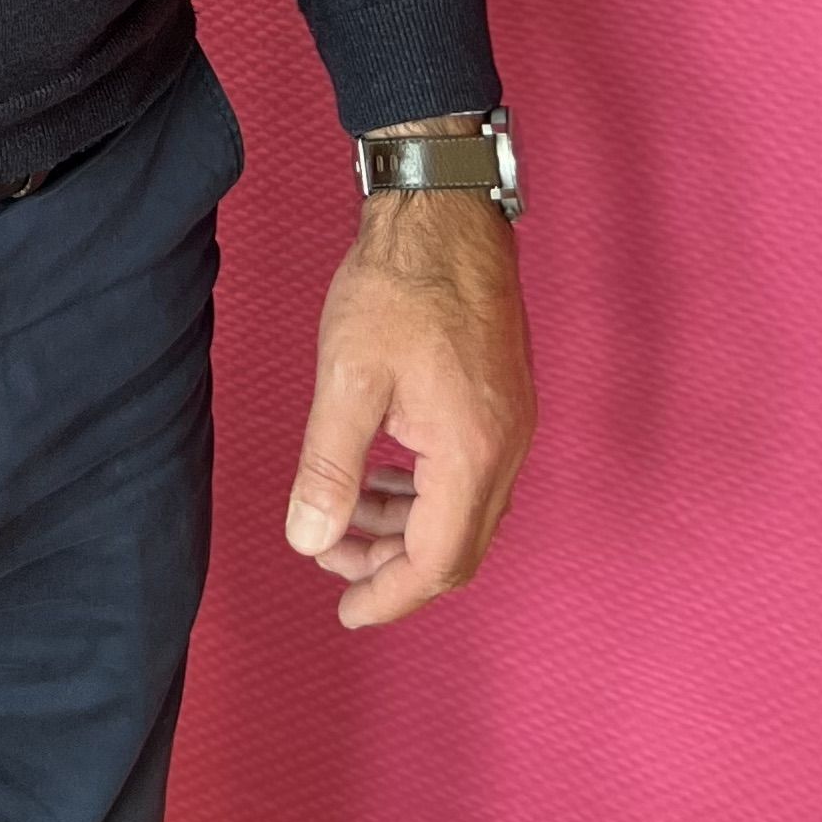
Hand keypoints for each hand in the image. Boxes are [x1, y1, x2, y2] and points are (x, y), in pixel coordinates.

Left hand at [285, 175, 534, 629]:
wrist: (444, 209)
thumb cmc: (397, 285)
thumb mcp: (348, 378)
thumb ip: (329, 468)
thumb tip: (310, 543)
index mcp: (472, 453)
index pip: (436, 562)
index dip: (388, 596)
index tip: (345, 612)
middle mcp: (506, 449)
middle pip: (457, 548)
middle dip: (394, 567)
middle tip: (333, 561)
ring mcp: (512, 424)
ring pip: (464, 513)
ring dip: (407, 528)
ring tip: (346, 516)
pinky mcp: (504, 400)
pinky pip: (469, 475)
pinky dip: (425, 491)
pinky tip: (382, 473)